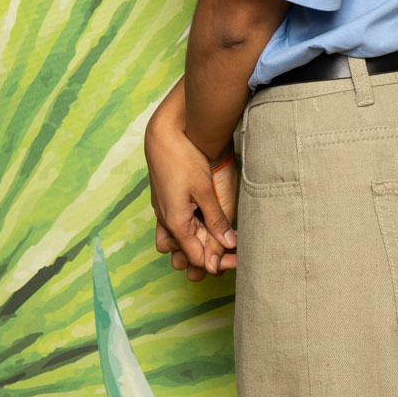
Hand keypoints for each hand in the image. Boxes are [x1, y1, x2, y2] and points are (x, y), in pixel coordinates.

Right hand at [155, 155, 237, 280]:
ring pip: (174, 243)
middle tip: (227, 254)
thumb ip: (216, 219)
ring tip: (213, 238)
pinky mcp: (165, 201)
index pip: (195, 257)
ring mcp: (163, 211)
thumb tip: (229, 244)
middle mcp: (166, 221)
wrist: (164, 134)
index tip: (234, 261)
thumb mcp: (204, 191)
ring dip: (191, 245)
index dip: (216, 263)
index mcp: (175, 222)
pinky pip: (172, 226)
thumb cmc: (184, 159)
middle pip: (182, 255)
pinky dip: (187, 230)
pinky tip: (201, 222)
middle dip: (203, 258)